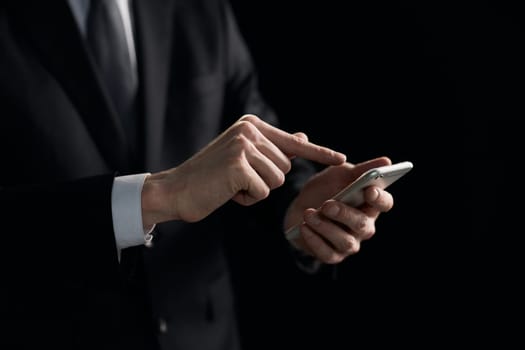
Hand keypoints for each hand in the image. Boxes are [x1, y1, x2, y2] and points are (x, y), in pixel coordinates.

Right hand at [141, 114, 345, 226]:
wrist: (175, 190)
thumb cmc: (210, 177)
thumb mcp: (243, 158)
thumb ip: (272, 148)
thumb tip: (301, 138)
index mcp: (251, 125)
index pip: (294, 143)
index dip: (320, 153)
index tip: (342, 159)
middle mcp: (249, 130)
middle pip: (285, 167)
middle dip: (265, 180)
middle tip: (236, 179)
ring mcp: (244, 146)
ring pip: (277, 180)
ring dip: (257, 190)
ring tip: (231, 184)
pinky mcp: (239, 165)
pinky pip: (263, 191)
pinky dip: (248, 199)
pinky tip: (228, 192)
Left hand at [284, 156, 393, 263]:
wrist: (300, 205)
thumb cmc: (326, 188)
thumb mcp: (340, 174)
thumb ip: (361, 169)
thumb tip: (386, 160)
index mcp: (370, 204)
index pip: (385, 203)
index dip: (379, 198)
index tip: (369, 190)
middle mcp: (364, 226)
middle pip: (363, 225)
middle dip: (345, 214)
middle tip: (327, 204)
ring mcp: (349, 243)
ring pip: (345, 242)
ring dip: (325, 227)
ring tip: (308, 213)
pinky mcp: (332, 255)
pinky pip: (327, 253)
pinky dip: (314, 240)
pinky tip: (303, 227)